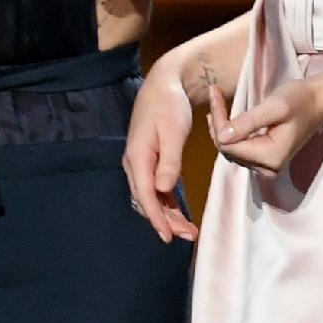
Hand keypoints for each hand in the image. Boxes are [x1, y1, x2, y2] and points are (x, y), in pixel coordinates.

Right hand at [123, 66, 199, 243]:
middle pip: (147, 200)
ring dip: (167, 214)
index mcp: (137, 156)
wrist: (164, 85)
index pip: (144, 194)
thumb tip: (163, 190)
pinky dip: (166, 202)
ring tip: (187, 230)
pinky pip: (155, 187)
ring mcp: (140, 162)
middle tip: (187, 236)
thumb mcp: (172, 132)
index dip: (156, 218)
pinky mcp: (149, 160)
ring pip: (151, 196)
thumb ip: (169, 161)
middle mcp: (134, 162)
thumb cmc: (169, 106)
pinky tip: (178, 212)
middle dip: (165, 221)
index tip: (168, 236)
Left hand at [211, 76, 322, 178]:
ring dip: (221, 126)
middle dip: (218, 122)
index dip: (218, 120)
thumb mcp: (274, 107)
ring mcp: (266, 166)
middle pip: (228, 148)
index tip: (215, 92)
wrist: (318, 102)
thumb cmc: (300, 100)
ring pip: (231, 149)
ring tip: (217, 101)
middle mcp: (267, 168)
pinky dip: (230, 132)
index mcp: (270, 157)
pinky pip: (239, 149)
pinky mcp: (264, 160)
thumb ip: (248, 122)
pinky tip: (223, 118)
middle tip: (215, 93)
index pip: (229, 144)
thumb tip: (222, 136)